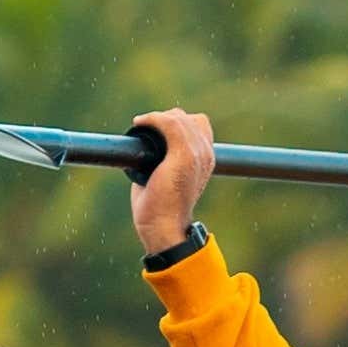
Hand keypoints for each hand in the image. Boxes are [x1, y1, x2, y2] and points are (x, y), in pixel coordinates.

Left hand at [124, 106, 216, 256]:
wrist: (165, 228)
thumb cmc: (160, 211)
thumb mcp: (167, 180)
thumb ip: (162, 163)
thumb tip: (140, 153)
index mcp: (206, 160)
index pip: (199, 126)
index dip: (179, 123)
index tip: (157, 130)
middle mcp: (206, 154)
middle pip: (190, 118)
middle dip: (168, 118)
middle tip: (147, 129)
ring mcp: (197, 154)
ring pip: (179, 119)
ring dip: (158, 118)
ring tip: (142, 124)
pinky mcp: (183, 155)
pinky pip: (170, 123)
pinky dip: (153, 119)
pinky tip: (140, 122)